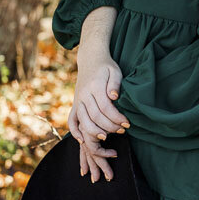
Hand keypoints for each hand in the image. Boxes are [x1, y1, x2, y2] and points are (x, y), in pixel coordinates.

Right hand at [68, 54, 130, 181]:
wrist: (90, 59)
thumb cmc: (106, 66)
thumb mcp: (114, 70)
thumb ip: (115, 83)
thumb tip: (114, 97)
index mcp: (95, 86)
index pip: (105, 107)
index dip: (116, 118)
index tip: (127, 123)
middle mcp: (84, 94)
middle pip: (95, 117)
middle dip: (110, 127)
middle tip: (122, 130)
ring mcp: (77, 100)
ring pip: (83, 121)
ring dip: (95, 132)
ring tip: (108, 136)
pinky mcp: (74, 104)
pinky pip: (71, 120)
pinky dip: (75, 132)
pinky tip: (83, 140)